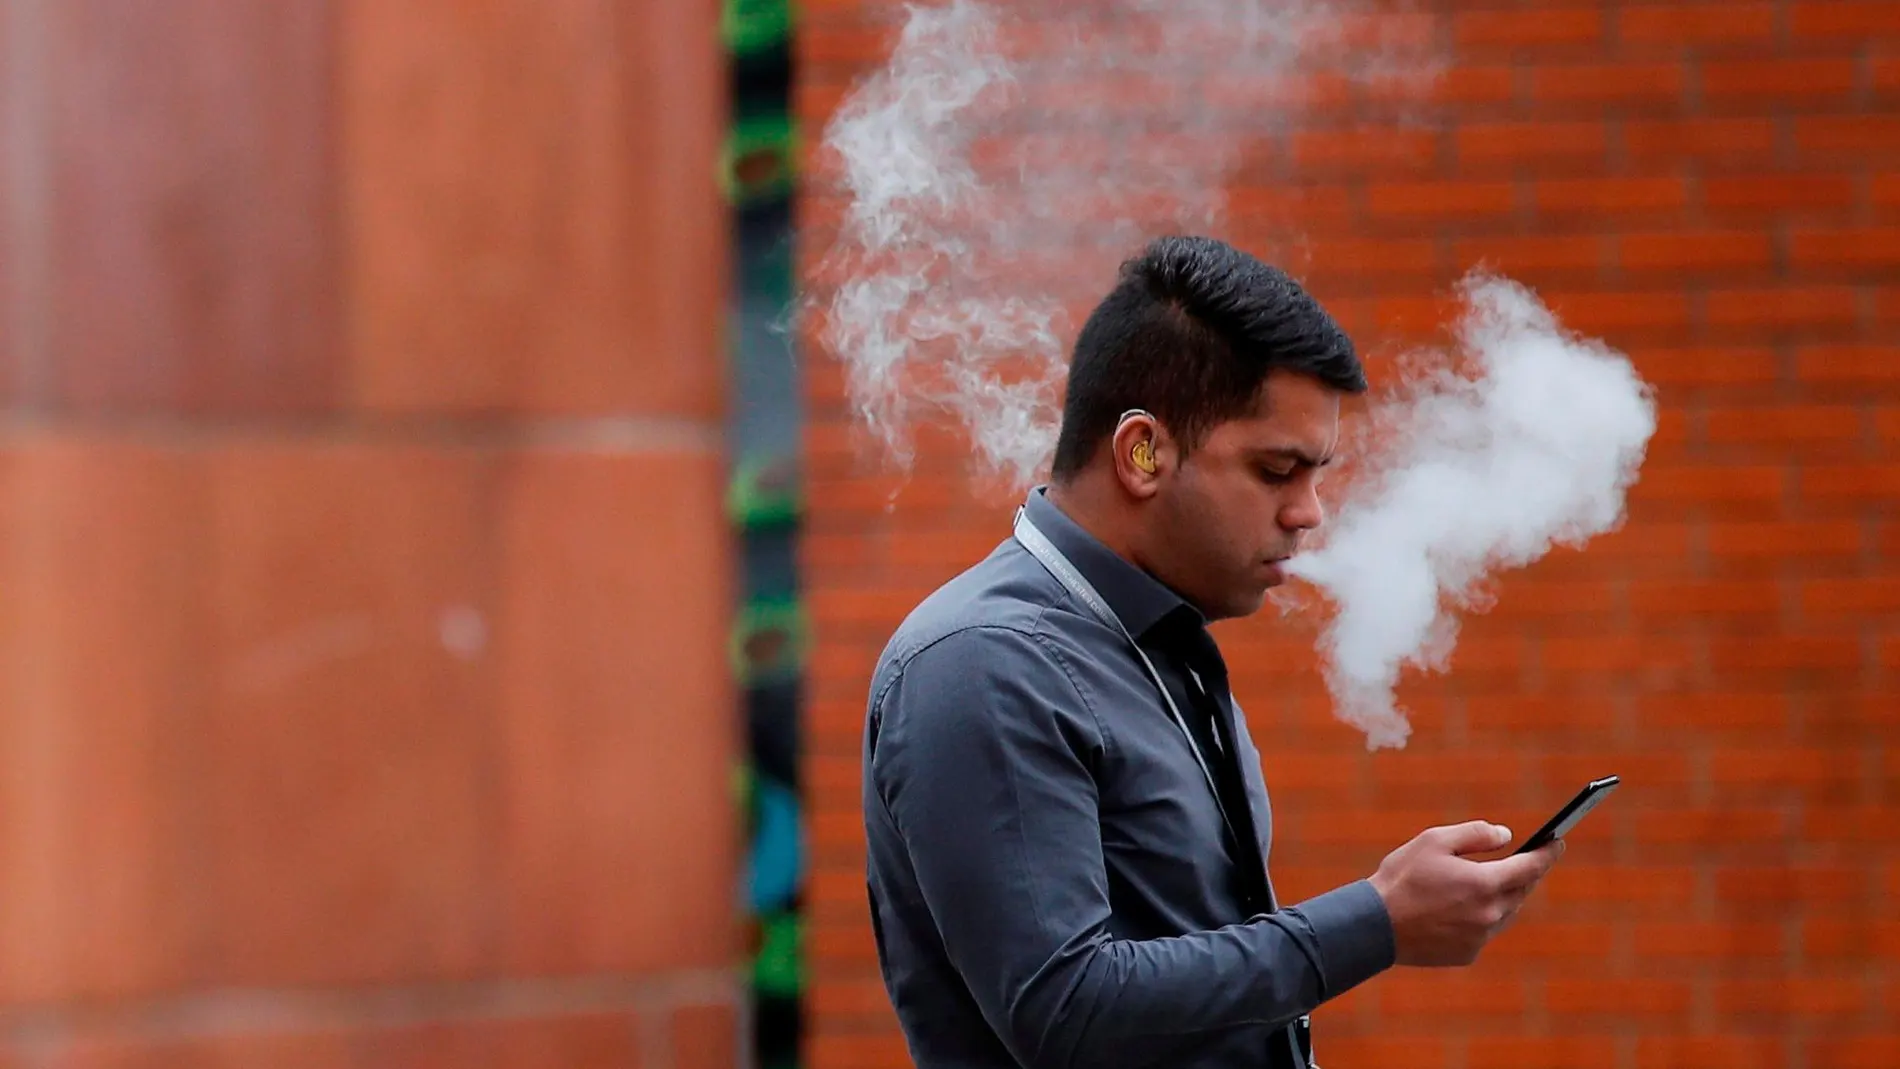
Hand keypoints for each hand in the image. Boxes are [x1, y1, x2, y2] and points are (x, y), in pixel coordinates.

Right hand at [1366, 820, 1564, 967]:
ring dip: (1504, 896)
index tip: (1558, 842)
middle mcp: (1490, 914)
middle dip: (1524, 873)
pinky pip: (1485, 931)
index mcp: (1485, 883)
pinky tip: (1462, 908)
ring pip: (1505, 913)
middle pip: (1521, 890)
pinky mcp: (1467, 954)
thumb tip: (1506, 835)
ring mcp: (1480, 937)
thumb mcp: (1434, 840)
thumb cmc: (1402, 877)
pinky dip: (1482, 917)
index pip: (1530, 867)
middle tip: (1523, 859)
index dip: (1547, 853)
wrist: (1375, 926)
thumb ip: (1475, 834)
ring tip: (1490, 882)